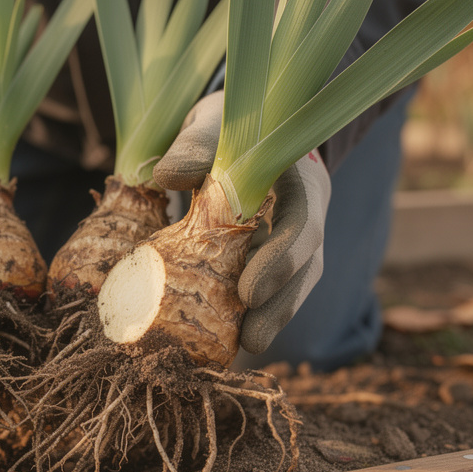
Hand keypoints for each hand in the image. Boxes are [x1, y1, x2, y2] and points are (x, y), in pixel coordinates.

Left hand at [154, 91, 331, 354]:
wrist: (238, 128)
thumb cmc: (226, 124)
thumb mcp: (210, 123)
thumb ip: (194, 145)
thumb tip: (164, 176)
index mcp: (301, 176)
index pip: (305, 221)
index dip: (282, 258)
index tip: (248, 290)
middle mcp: (307, 211)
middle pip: (308, 264)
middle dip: (281, 304)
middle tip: (250, 338)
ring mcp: (295, 237)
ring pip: (296, 283)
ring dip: (273, 318)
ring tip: (243, 348)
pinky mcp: (276, 255)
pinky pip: (276, 288)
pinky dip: (257, 312)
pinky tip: (231, 339)